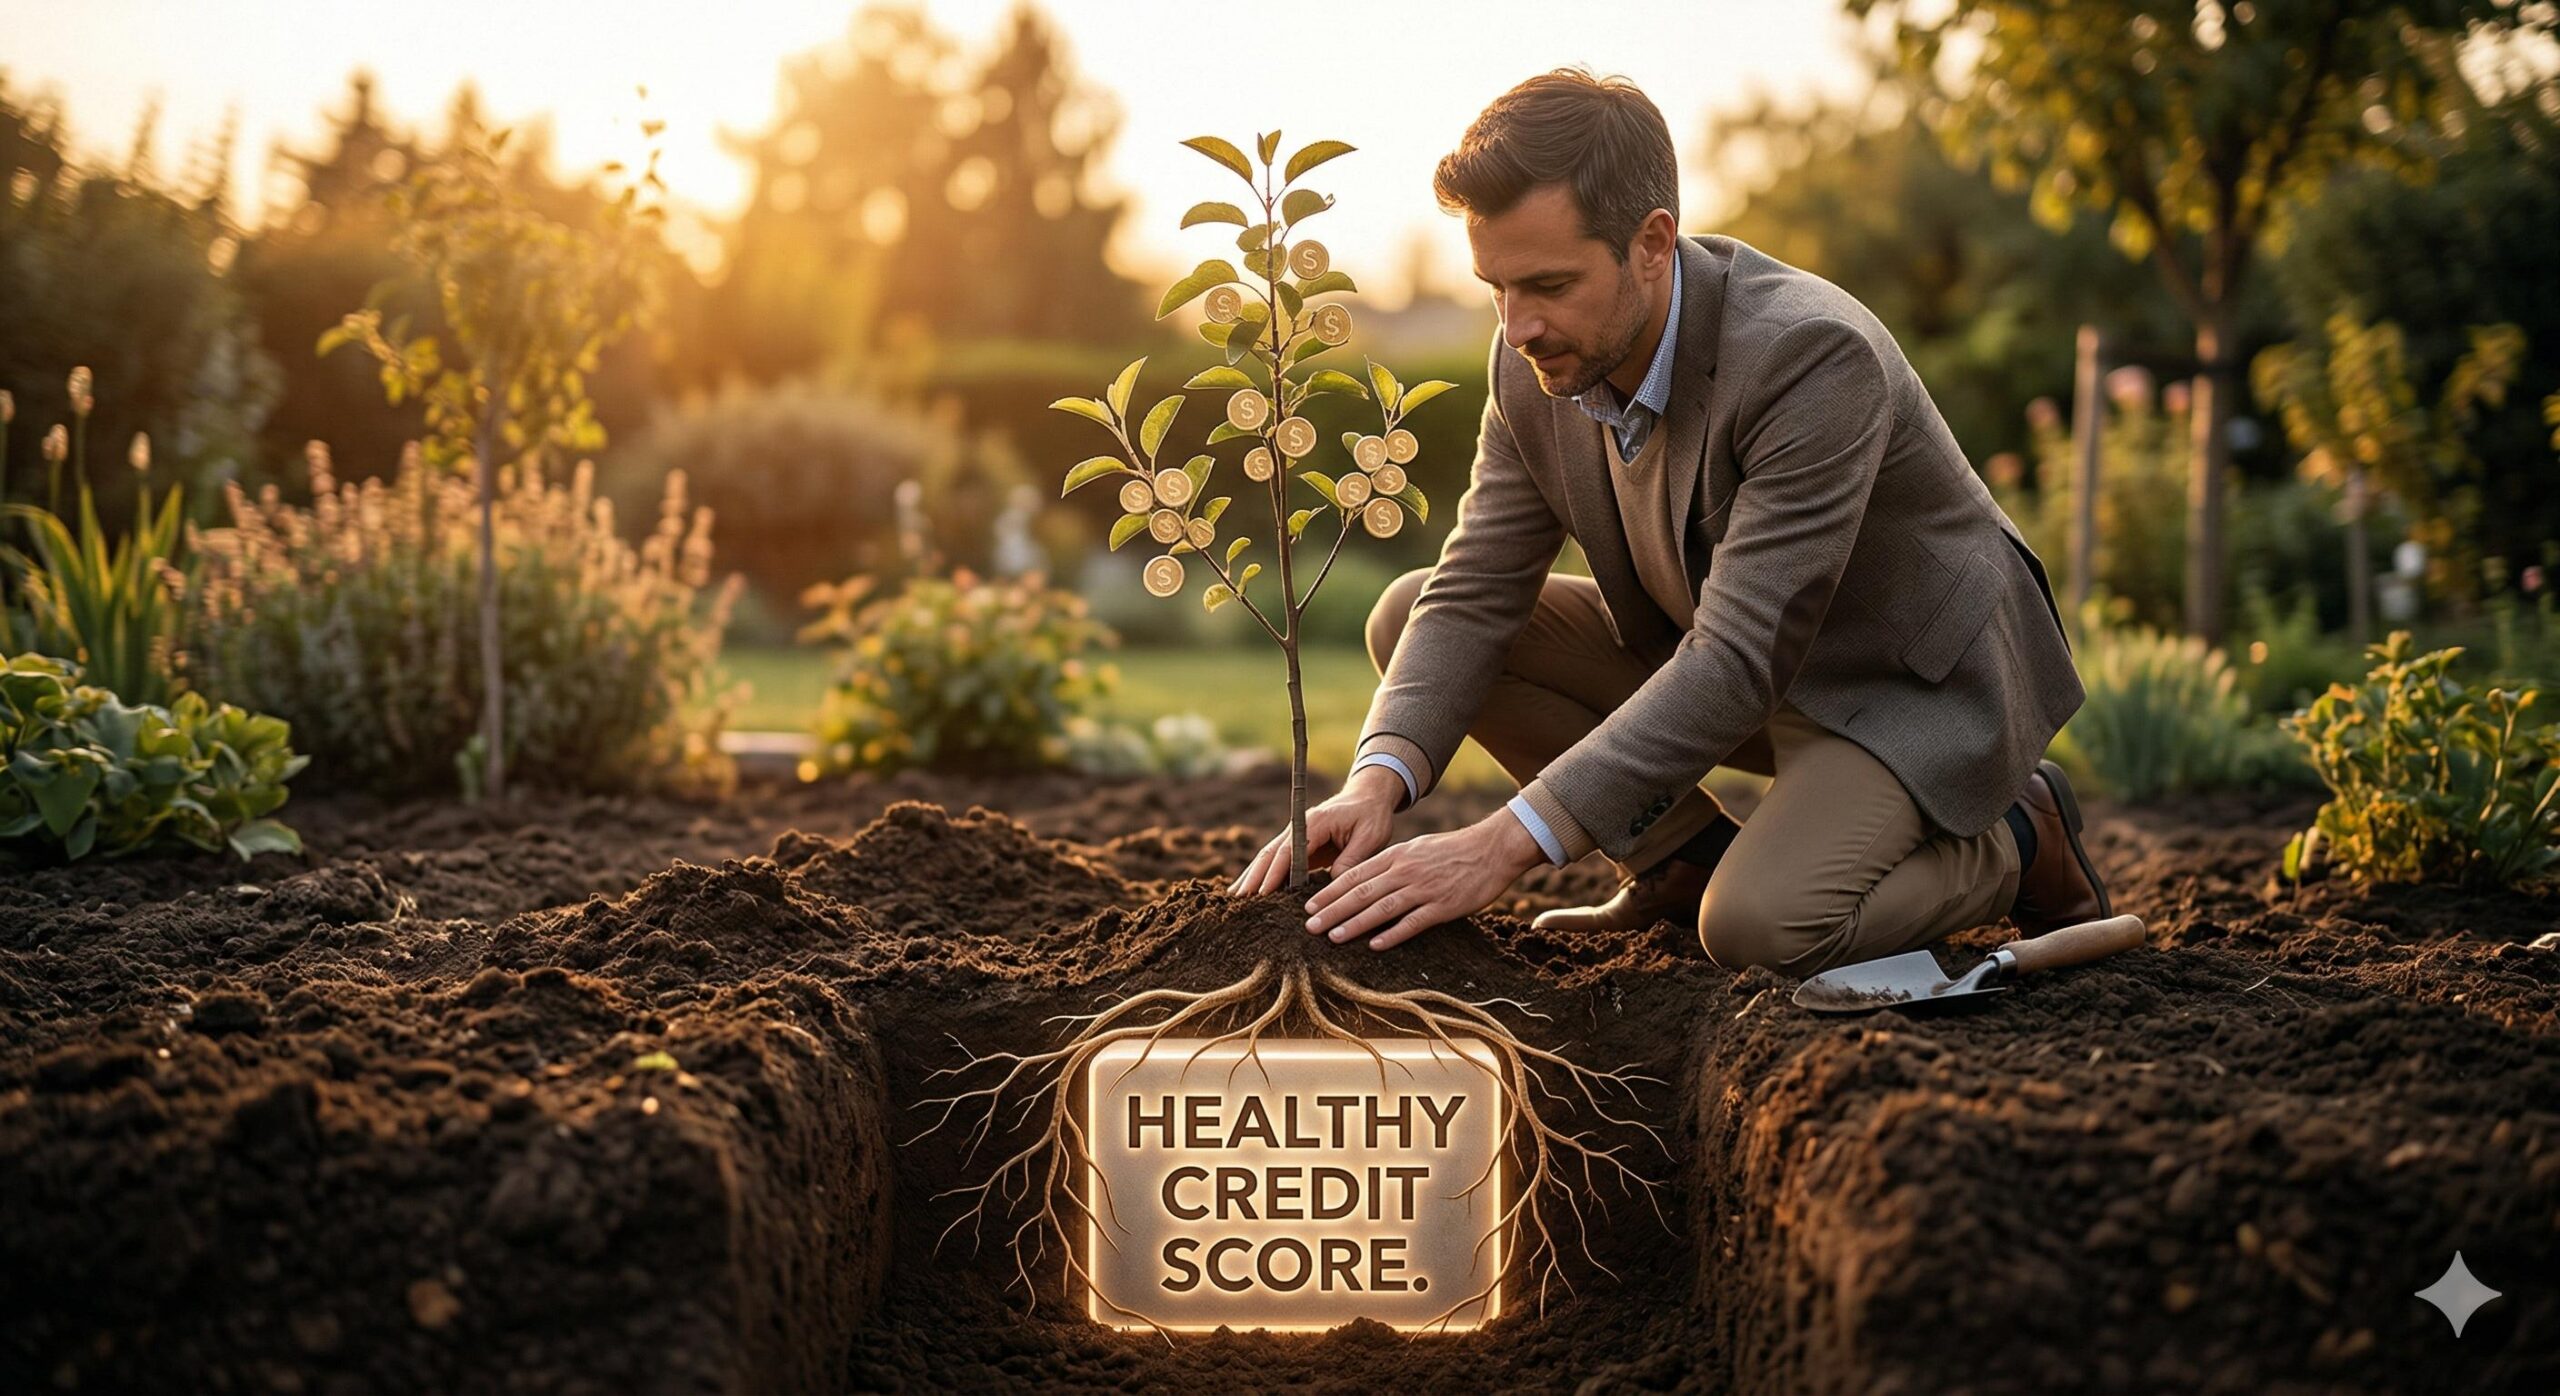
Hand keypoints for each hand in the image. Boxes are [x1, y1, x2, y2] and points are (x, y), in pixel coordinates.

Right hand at [1227, 764, 1403, 895]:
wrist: (1369, 796)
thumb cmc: (1372, 815)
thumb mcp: (1371, 837)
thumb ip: (1352, 860)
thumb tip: (1333, 886)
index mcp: (1315, 823)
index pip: (1289, 852)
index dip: (1275, 874)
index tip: (1262, 894)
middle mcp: (1299, 827)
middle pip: (1270, 854)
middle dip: (1254, 877)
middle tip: (1239, 901)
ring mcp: (1296, 835)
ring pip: (1268, 857)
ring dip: (1252, 876)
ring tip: (1234, 899)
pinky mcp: (1299, 845)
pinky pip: (1277, 861)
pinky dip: (1262, 875)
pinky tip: (1250, 890)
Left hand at [1302, 812, 1544, 950]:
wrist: (1492, 849)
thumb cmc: (1453, 850)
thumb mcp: (1417, 849)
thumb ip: (1392, 864)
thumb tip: (1367, 880)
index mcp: (1397, 856)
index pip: (1355, 875)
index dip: (1330, 892)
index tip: (1309, 906)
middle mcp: (1405, 871)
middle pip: (1361, 892)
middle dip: (1332, 910)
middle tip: (1309, 926)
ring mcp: (1423, 888)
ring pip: (1381, 907)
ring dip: (1354, 923)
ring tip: (1332, 937)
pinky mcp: (1442, 905)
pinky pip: (1413, 922)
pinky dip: (1392, 934)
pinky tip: (1374, 945)